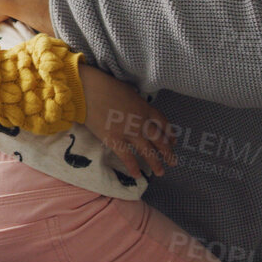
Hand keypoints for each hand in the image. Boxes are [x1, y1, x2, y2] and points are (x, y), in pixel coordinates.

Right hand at [79, 64, 174, 179]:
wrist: (87, 90)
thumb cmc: (105, 86)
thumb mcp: (129, 91)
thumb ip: (137, 103)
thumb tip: (138, 108)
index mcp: (145, 108)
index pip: (163, 123)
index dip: (169, 134)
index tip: (173, 142)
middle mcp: (141, 122)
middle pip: (159, 139)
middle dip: (168, 152)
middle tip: (173, 162)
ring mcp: (129, 132)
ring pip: (147, 151)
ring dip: (156, 163)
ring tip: (161, 172)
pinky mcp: (114, 140)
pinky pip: (127, 157)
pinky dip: (133, 167)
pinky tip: (137, 175)